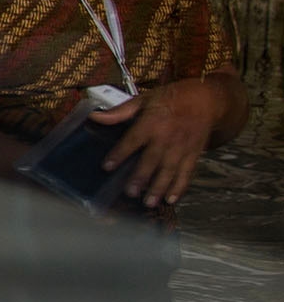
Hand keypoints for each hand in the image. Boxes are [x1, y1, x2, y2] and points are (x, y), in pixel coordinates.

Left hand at [93, 79, 230, 209]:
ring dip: (159, 187)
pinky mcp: (193, 153)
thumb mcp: (143, 99)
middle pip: (152, 159)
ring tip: (148, 202)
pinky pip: (187, 172)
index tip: (107, 167)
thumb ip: (120, 112)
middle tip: (130, 192)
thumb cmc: (170, 98)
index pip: (133, 140)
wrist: (205, 99)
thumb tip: (95, 116)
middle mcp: (167, 136)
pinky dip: (180, 187)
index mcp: (152, 122)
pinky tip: (171, 199)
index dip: (119, 154)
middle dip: (141, 177)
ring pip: (170, 170)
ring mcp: (182, 147)